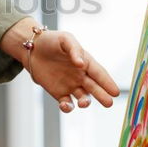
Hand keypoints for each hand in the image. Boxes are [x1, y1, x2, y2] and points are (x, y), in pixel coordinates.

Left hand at [0, 18, 119, 111]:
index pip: (99, 73)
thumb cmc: (51, 41)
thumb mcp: (65, 39)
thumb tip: (81, 64)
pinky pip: (67, 103)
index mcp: (86, 62)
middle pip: (94, 88)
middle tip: (109, 103)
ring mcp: (70, 85)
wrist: (32, 49)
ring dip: (85, 102)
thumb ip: (75, 50)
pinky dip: (68, 107)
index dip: (108, 82)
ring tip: (84, 103)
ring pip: (83, 98)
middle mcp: (81, 76)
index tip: (115, 91)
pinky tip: (65, 105)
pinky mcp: (58, 93)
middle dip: (102, 96)